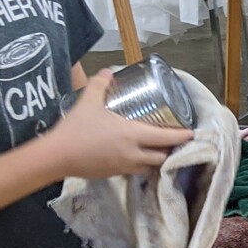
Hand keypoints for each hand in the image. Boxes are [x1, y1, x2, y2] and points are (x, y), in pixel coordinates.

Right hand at [42, 70, 192, 177]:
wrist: (56, 156)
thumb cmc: (76, 128)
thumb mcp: (88, 101)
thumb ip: (99, 84)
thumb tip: (108, 73)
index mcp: (132, 135)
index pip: (166, 138)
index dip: (182, 136)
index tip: (191, 132)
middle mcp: (133, 154)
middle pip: (163, 156)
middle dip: (172, 150)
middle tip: (175, 140)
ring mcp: (124, 167)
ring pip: (151, 167)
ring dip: (158, 160)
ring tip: (159, 150)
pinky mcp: (114, 174)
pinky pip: (136, 171)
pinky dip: (142, 166)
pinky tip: (137, 157)